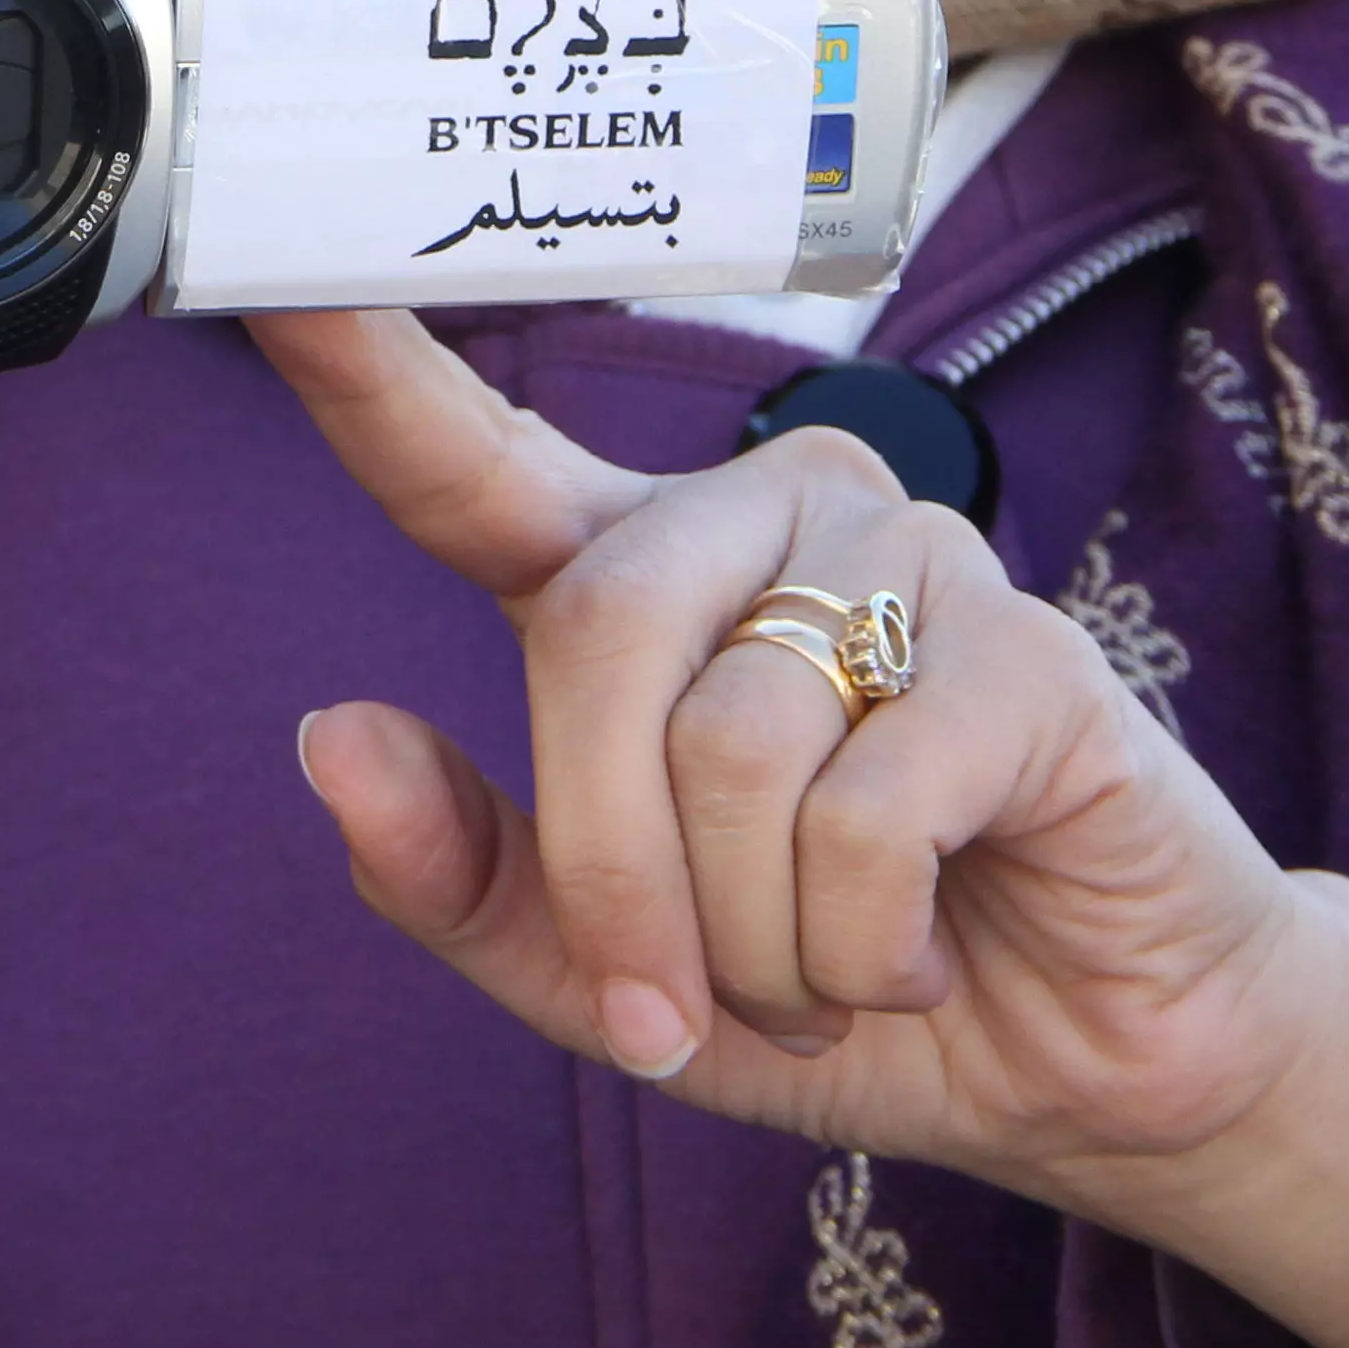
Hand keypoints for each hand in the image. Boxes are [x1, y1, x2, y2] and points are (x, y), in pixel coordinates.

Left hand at [251, 308, 1348, 1347]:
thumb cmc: (825, 982)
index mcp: (630, 577)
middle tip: (669, 1011)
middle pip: (598, 638)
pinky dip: (864, 940)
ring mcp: (902, 558)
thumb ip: (460, 874)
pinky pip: (865, 807)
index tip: (271, 280)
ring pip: (731, 742)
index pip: (471, 458)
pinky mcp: (1025, 646)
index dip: (369, 373)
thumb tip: (327, 736)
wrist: (1077, 1067)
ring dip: (757, 938)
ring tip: (830, 969)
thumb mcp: (607, 976)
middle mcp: (757, 523)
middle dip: (613, 871)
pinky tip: (922, 944)